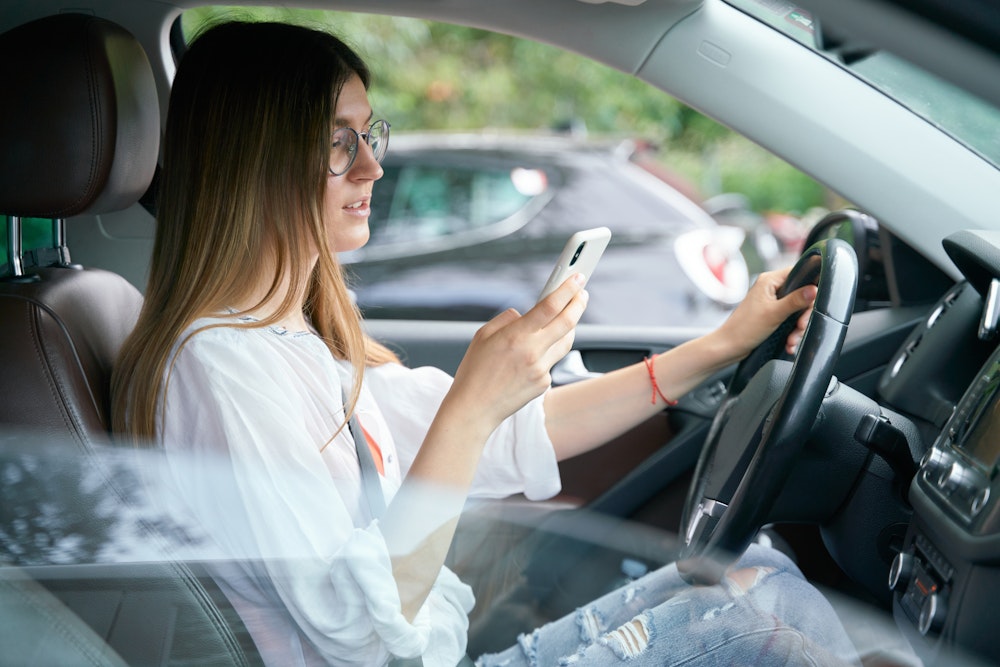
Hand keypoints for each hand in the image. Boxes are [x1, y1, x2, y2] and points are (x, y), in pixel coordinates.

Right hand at [449, 274, 588, 427]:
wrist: (474, 408)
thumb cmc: (475, 371)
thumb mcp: (483, 335)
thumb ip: (507, 319)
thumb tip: (525, 313)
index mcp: (516, 335)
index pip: (550, 306)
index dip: (567, 289)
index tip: (577, 278)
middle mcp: (532, 352)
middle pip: (568, 322)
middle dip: (578, 303)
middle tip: (582, 293)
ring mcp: (541, 369)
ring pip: (566, 342)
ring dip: (569, 326)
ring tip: (567, 315)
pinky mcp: (544, 384)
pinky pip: (552, 361)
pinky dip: (548, 352)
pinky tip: (534, 354)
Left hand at [715, 266, 816, 361]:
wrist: (729, 346)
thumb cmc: (744, 329)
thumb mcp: (774, 314)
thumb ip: (795, 301)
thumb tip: (814, 289)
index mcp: (769, 280)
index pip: (799, 273)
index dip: (810, 286)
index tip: (812, 303)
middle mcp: (771, 288)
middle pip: (801, 295)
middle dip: (803, 315)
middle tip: (800, 327)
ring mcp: (771, 301)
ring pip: (797, 310)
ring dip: (798, 327)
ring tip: (792, 340)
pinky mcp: (772, 314)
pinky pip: (789, 319)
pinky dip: (791, 332)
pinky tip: (789, 343)